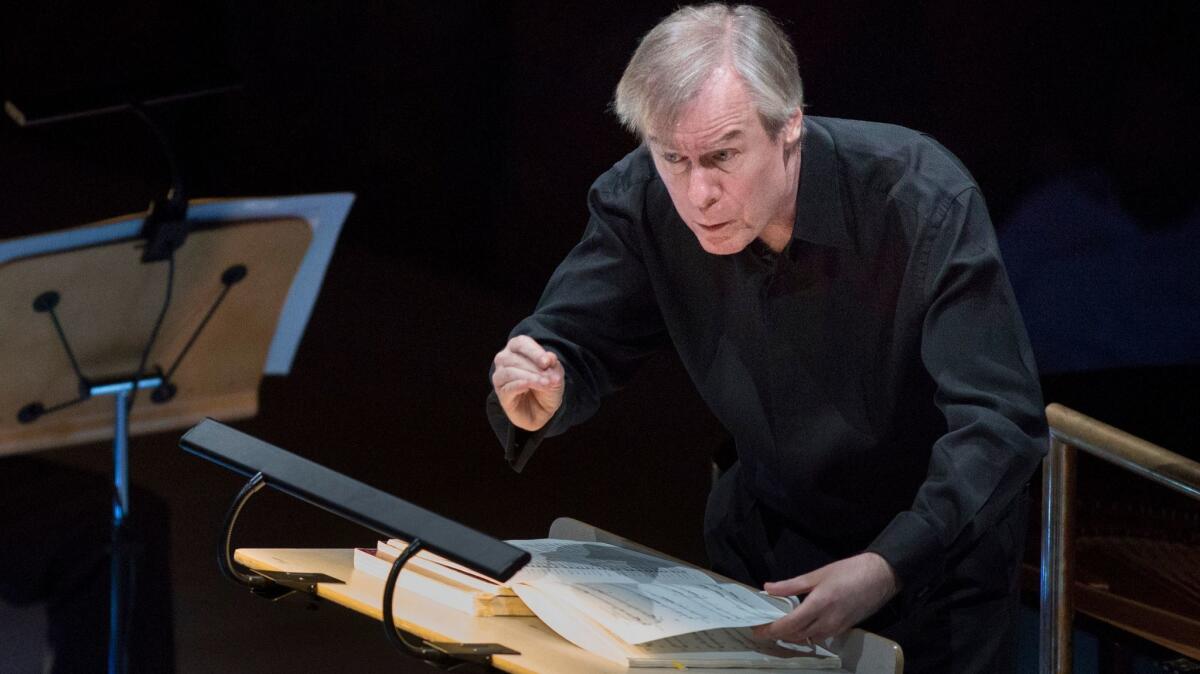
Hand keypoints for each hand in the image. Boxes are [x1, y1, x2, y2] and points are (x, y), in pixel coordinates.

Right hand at [492, 335, 564, 430]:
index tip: (547, 362)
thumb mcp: (556, 374)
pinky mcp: (501, 393)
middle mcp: (504, 359)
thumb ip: (553, 365)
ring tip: (546, 384)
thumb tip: (550, 356)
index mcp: (516, 348)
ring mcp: (500, 376)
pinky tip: (529, 388)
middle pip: (515, 358)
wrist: (543, 410)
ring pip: (510, 372)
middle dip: (535, 368)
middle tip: (551, 379)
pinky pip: (507, 387)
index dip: (534, 351)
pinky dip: (520, 386)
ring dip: (530, 377)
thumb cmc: (546, 386)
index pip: (521, 343)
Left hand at [751, 552, 898, 643]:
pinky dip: (805, 634)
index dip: (770, 630)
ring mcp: (836, 628)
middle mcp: (827, 622)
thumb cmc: (849, 571)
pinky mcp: (843, 629)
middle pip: (795, 636)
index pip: (788, 625)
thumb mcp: (817, 574)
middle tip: (763, 627)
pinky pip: (819, 636)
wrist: (880, 577)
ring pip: (807, 639)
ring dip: (791, 636)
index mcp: (818, 605)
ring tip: (778, 626)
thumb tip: (768, 588)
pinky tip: (799, 625)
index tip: (756, 629)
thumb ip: (791, 585)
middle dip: (777, 634)